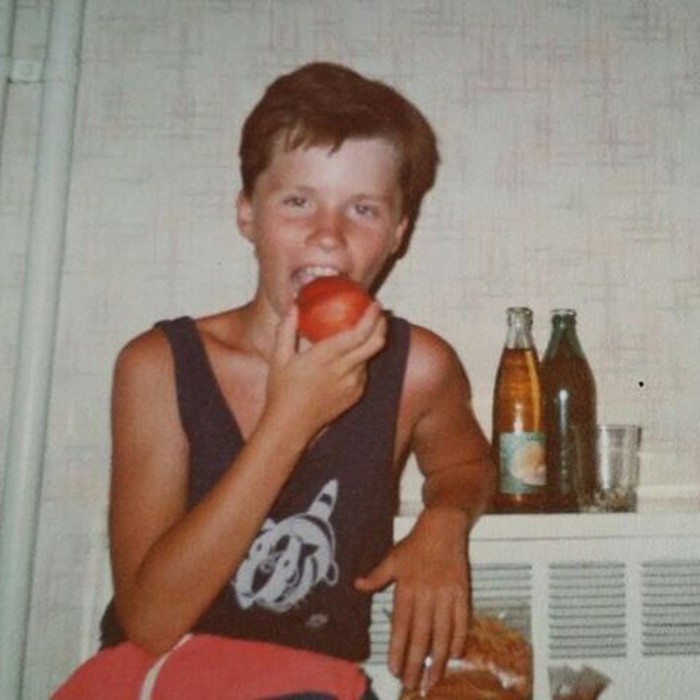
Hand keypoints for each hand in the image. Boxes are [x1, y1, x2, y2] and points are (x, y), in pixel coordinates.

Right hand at [264, 301, 386, 439]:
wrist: (291, 426)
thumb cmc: (282, 392)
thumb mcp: (279, 358)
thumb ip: (286, 329)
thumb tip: (293, 305)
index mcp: (326, 357)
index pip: (358, 333)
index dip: (371, 317)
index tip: (374, 303)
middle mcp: (344, 370)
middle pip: (375, 343)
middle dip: (381, 324)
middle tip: (378, 312)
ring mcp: (353, 384)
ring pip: (370, 357)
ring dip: (371, 342)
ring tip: (363, 331)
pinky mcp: (355, 395)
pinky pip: (364, 372)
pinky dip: (361, 359)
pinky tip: (352, 355)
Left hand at [355, 507, 470, 691]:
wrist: (444, 527)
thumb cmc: (415, 544)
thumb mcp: (392, 557)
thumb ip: (376, 576)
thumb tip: (357, 585)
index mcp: (407, 587)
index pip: (401, 625)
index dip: (398, 649)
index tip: (395, 669)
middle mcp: (427, 594)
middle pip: (422, 635)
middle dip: (417, 662)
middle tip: (413, 684)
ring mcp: (447, 594)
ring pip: (443, 633)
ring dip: (439, 659)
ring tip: (433, 679)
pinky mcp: (463, 593)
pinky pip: (462, 621)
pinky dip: (459, 639)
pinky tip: (455, 655)